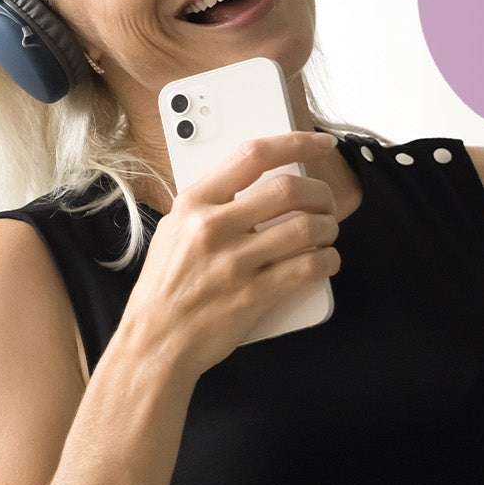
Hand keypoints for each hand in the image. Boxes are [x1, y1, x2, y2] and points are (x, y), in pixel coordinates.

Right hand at [117, 130, 341, 378]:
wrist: (154, 341)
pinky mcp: (253, 295)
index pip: (253, 155)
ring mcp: (234, 262)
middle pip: (289, 189)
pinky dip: (328, 261)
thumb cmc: (165, 287)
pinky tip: (326, 261)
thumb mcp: (174, 230)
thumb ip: (211, 204)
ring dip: (329, 228)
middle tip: (327, 203)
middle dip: (321, 193)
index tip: (321, 144)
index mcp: (194, 203)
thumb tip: (259, 183)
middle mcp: (213, 227)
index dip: (296, 143)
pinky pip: (308, 268)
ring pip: (307, 228)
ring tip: (327, 234)